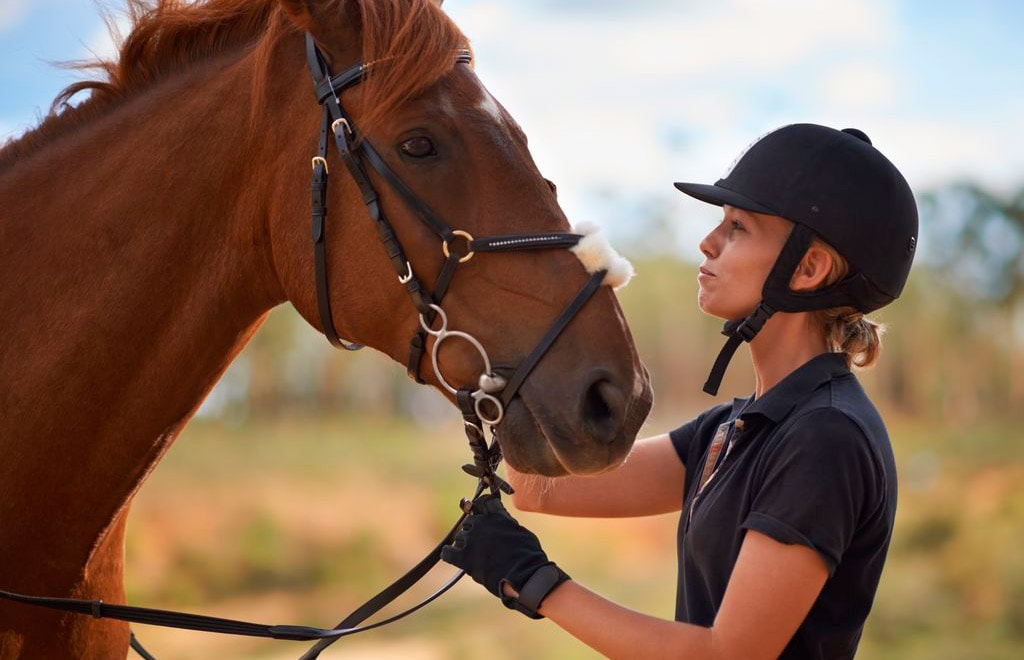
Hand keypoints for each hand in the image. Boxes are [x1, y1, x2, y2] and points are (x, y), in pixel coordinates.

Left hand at [441, 494, 569, 618]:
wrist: (525, 575)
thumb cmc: (528, 555)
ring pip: (460, 537)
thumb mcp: (521, 532)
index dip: (483, 509)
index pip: (484, 503)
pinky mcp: (464, 557)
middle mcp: (481, 524)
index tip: (484, 516)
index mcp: (496, 515)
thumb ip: (507, 524)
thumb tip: (502, 521)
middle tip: (483, 544)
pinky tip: (455, 557)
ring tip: (476, 556)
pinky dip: (450, 555)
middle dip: (474, 532)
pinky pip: (447, 553)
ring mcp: (471, 540)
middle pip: (470, 522)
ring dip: (466, 545)